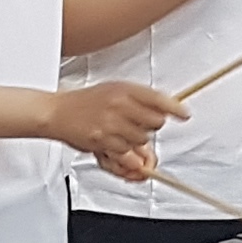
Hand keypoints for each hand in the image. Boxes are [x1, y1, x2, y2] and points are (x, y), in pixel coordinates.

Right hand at [52, 79, 184, 180]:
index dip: (175, 108)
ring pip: (142, 139)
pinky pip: (127, 153)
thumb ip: (140, 100)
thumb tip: (167, 110)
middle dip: (152, 126)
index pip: (158, 98)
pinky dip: (126, 153)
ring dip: (137, 140)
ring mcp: (111, 124)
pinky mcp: (103, 141)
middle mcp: (118, 105)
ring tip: (121, 132)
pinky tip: (115, 143)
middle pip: (155, 122)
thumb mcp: (114, 91)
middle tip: (140, 124)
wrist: (57, 112)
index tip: (184, 115)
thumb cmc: (86, 102)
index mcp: (123, 89)